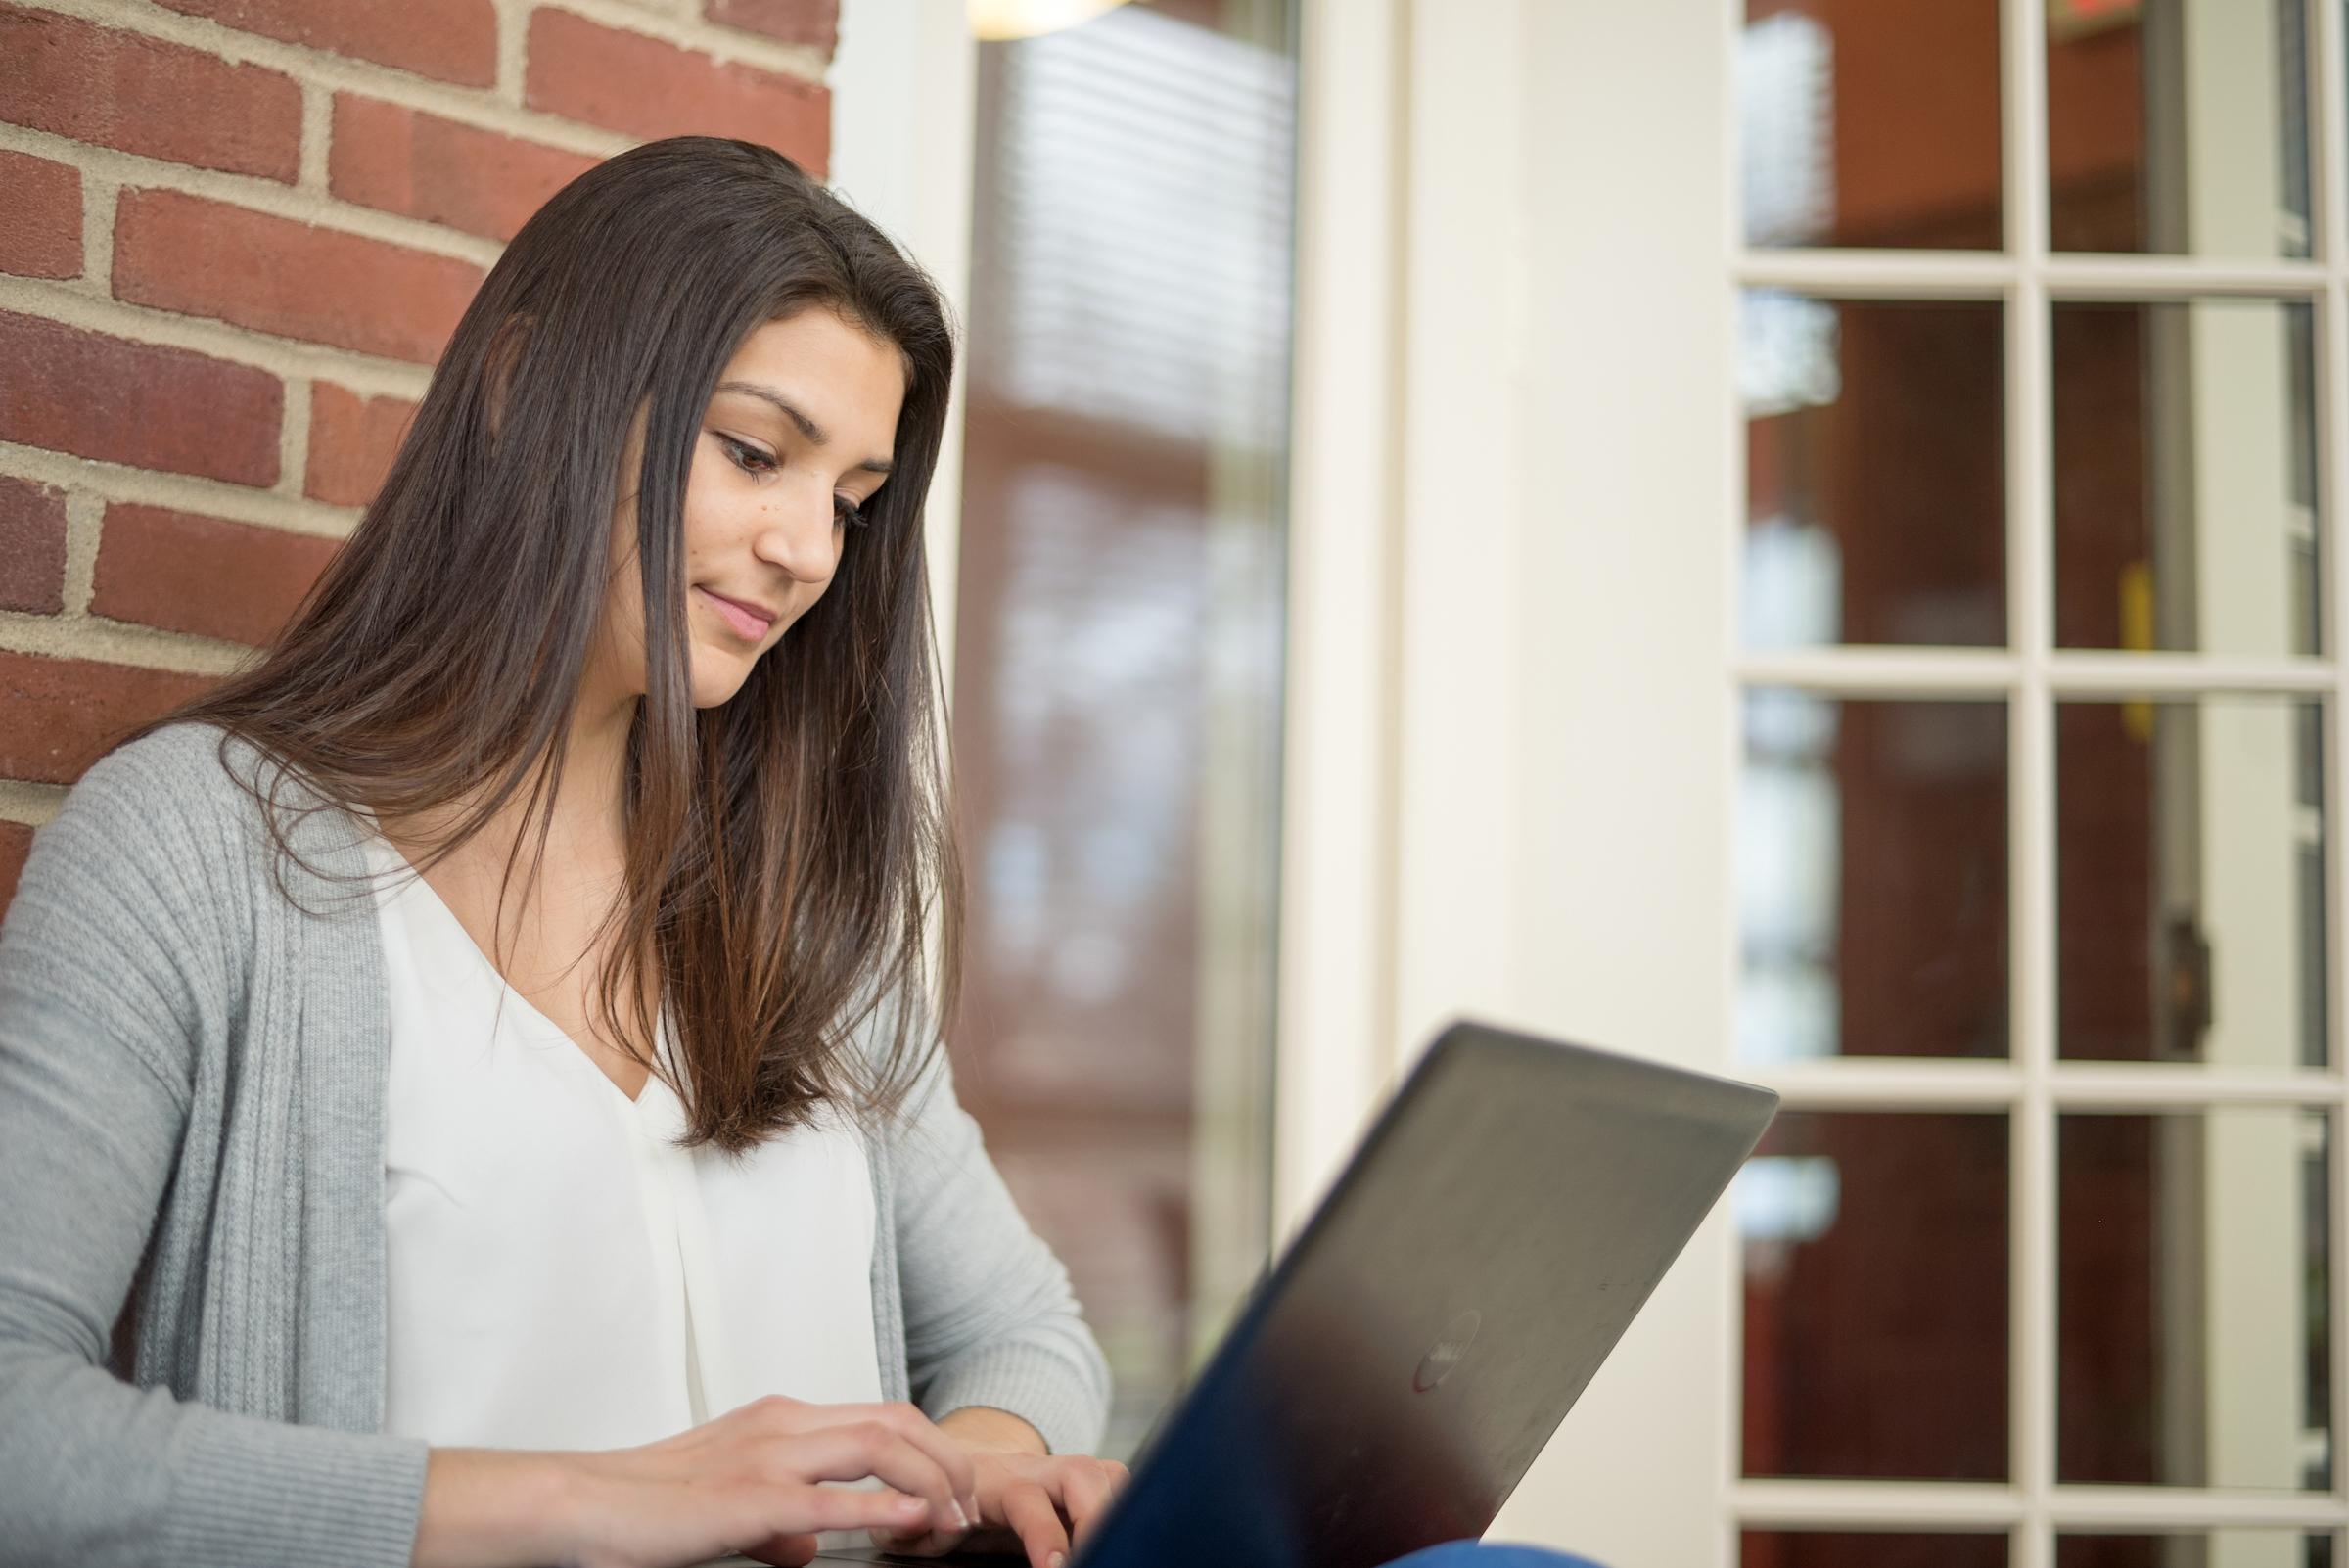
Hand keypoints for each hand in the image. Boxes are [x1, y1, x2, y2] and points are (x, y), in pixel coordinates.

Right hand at [537, 1395, 979, 1567]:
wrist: (584, 1503)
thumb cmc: (649, 1504)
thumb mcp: (731, 1503)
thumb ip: (780, 1522)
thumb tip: (812, 1547)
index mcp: (781, 1420)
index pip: (879, 1415)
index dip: (928, 1449)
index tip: (950, 1490)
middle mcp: (783, 1424)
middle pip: (895, 1419)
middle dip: (946, 1458)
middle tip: (968, 1505)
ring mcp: (767, 1455)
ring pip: (877, 1443)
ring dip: (929, 1479)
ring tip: (952, 1518)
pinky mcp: (748, 1497)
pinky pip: (828, 1496)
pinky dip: (880, 1505)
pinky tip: (911, 1520)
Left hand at [873, 1436, 1129, 1567]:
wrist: (960, 1459)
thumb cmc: (941, 1498)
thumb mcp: (916, 1519)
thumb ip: (915, 1527)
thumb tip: (921, 1530)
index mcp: (992, 1481)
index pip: (1026, 1498)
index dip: (1044, 1533)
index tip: (1055, 1567)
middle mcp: (1034, 1471)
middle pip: (1082, 1474)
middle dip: (1098, 1517)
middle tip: (1099, 1555)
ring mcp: (1060, 1472)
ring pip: (1107, 1474)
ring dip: (1118, 1510)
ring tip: (1114, 1548)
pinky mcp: (1082, 1481)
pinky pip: (1115, 1481)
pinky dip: (1124, 1506)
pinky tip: (1116, 1537)